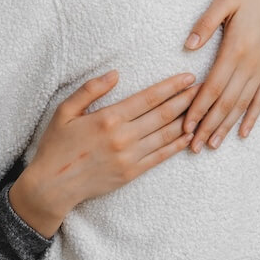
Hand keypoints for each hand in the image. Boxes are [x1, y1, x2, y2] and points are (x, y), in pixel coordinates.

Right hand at [8, 70, 196, 236]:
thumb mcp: (64, 111)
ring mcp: (129, 157)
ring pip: (166, 134)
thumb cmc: (56, 145)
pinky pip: (160, 156)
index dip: (171, 86)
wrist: (52, 185)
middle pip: (163, 114)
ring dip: (187, 119)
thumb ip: (90, 90)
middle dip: (187, 99)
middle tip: (206, 88)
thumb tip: (115, 74)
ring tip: (203, 108)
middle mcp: (123, 137)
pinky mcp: (132, 173)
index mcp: (108, 118)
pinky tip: (189, 135)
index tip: (188, 77)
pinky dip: (177, 145)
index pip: (148, 98)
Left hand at [181, 0, 259, 151]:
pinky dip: (252, 117)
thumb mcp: (224, 1)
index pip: (212, 87)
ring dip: (226, 126)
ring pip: (242, 105)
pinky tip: (242, 133)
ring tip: (212, 145)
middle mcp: (251, 64)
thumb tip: (188, 47)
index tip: (186, 127)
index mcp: (235, 49)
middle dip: (208, 126)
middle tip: (194, 147)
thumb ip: (205, 24)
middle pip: (226, 103)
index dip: (198, 109)